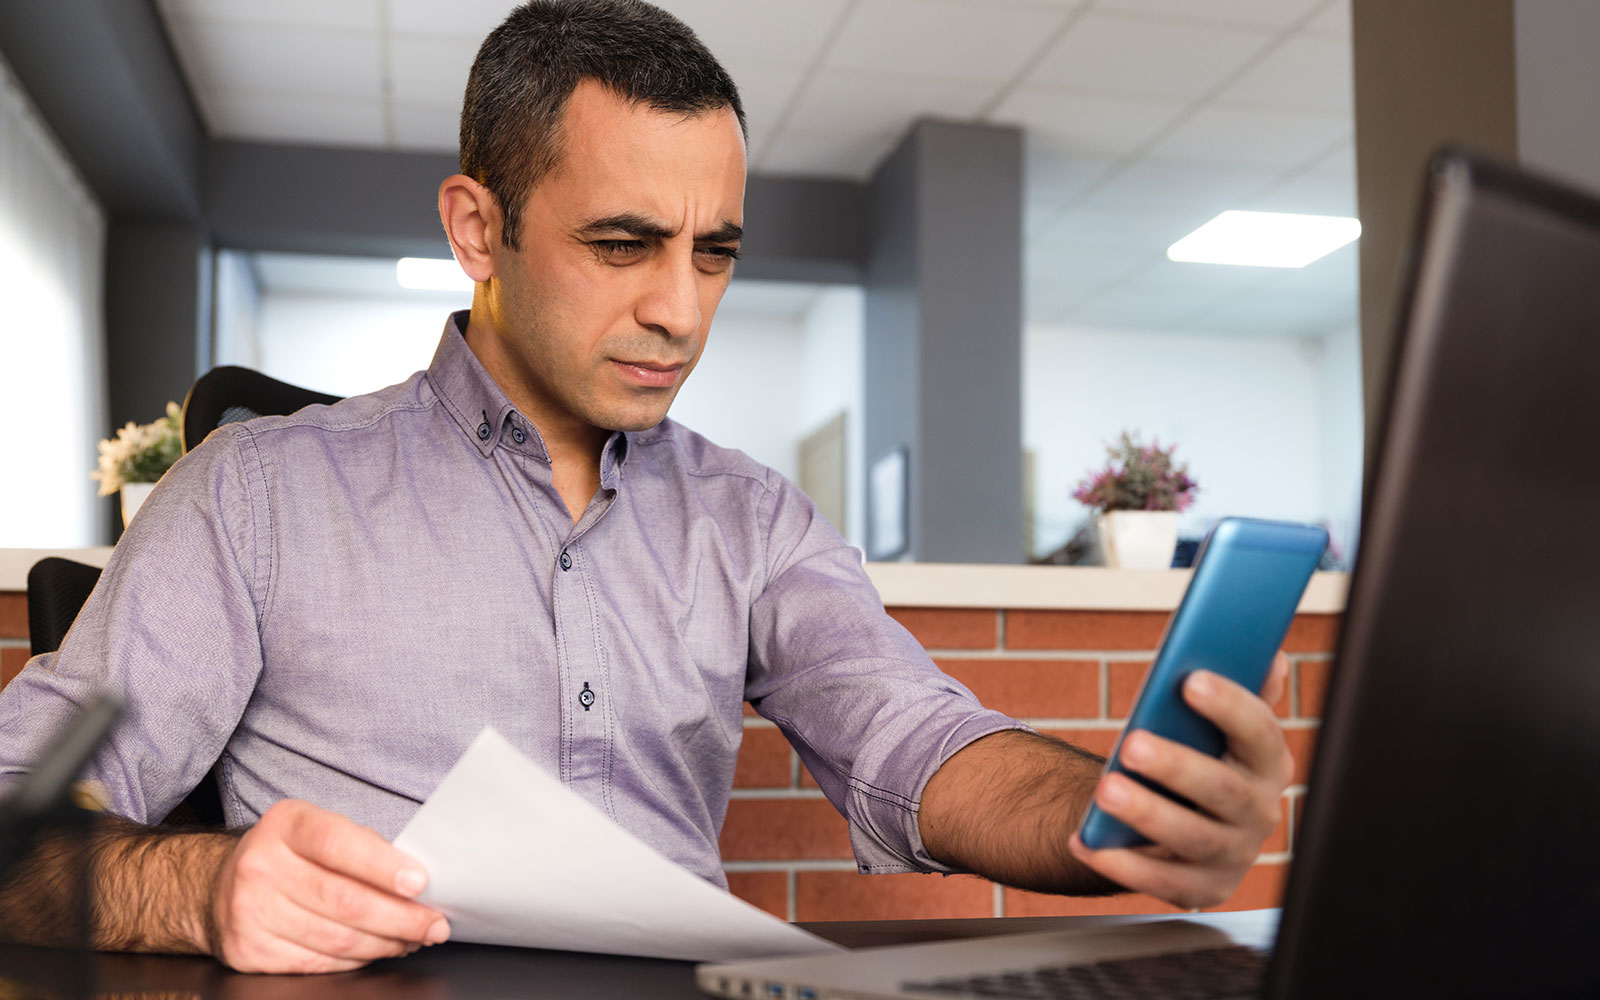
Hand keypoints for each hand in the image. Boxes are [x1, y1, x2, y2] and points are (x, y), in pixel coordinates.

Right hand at [209, 799, 448, 972]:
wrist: (222, 886)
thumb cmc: (291, 854)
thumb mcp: (320, 829)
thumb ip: (364, 848)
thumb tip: (418, 882)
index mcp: (286, 824)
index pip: (338, 845)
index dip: (383, 866)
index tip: (421, 883)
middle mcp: (261, 865)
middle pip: (343, 901)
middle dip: (400, 917)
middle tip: (435, 924)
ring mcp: (250, 911)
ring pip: (336, 939)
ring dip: (385, 943)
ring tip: (412, 938)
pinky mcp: (249, 950)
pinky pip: (318, 963)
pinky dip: (357, 960)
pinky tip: (376, 950)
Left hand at [1067, 653, 1293, 908]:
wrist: (1174, 814)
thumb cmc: (1195, 754)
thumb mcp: (1216, 723)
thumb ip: (1238, 688)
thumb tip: (1268, 653)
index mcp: (1267, 762)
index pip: (1260, 732)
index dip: (1229, 706)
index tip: (1189, 680)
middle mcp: (1260, 811)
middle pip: (1223, 789)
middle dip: (1177, 766)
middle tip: (1132, 744)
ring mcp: (1234, 854)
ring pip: (1193, 837)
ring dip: (1148, 814)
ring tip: (1107, 791)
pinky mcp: (1203, 887)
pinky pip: (1163, 881)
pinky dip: (1123, 864)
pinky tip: (1088, 842)